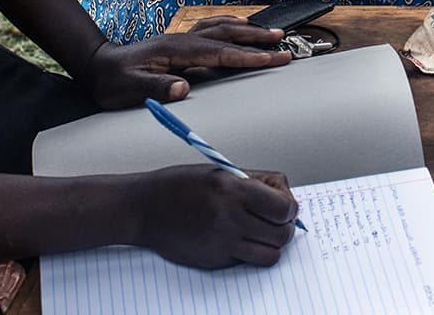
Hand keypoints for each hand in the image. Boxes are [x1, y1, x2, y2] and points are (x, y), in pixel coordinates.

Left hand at [76, 18, 291, 107]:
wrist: (96, 65)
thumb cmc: (113, 81)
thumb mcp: (130, 90)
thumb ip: (156, 89)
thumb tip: (183, 89)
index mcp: (176, 51)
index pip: (220, 53)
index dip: (249, 57)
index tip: (272, 59)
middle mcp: (183, 39)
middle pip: (228, 36)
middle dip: (258, 40)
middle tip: (285, 45)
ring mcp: (182, 37)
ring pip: (222, 28)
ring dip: (249, 30)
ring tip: (274, 32)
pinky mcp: (180, 40)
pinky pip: (212, 27)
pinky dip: (230, 24)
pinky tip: (240, 24)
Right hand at [132, 165, 299, 267]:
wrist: (143, 209)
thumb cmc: (180, 186)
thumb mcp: (220, 171)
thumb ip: (256, 183)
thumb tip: (286, 198)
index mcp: (232, 188)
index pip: (284, 206)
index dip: (290, 207)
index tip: (284, 206)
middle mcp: (229, 217)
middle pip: (282, 233)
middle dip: (285, 227)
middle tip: (275, 221)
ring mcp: (222, 242)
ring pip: (271, 254)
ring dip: (271, 244)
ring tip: (260, 233)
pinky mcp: (214, 259)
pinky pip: (247, 261)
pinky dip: (249, 253)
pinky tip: (238, 239)